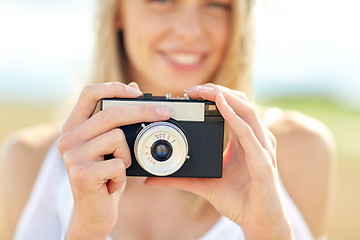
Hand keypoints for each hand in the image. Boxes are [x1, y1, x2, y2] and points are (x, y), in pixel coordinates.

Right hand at [57, 82, 172, 238]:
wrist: (94, 211)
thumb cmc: (105, 175)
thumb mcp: (111, 145)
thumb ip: (117, 119)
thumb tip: (134, 88)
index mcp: (73, 127)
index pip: (89, 93)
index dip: (114, 87)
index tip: (137, 92)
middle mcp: (68, 138)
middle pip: (110, 113)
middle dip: (144, 111)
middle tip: (165, 113)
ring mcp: (72, 156)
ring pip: (118, 138)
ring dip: (127, 155)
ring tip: (117, 168)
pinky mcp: (82, 174)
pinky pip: (119, 163)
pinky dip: (123, 174)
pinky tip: (112, 183)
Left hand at [145, 84, 293, 239]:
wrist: (258, 223)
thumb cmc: (238, 201)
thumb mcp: (204, 185)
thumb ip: (180, 179)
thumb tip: (152, 178)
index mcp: (245, 140)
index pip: (233, 107)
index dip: (214, 95)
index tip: (189, 93)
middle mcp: (256, 139)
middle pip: (240, 102)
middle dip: (216, 90)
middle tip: (192, 89)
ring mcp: (262, 148)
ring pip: (246, 110)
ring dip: (224, 96)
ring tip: (203, 90)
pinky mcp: (263, 161)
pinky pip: (249, 133)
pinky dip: (234, 116)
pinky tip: (221, 105)